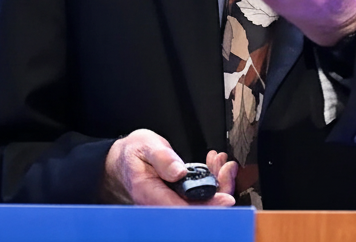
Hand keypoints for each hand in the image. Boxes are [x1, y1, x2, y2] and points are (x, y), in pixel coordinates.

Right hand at [101, 129, 236, 205]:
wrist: (127, 159)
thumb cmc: (134, 153)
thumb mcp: (145, 146)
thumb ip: (162, 158)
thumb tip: (179, 172)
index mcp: (149, 194)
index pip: (182, 209)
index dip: (207, 206)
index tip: (226, 198)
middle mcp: (161, 204)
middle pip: (197, 208)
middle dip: (219, 189)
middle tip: (228, 168)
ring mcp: (171, 202)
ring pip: (202, 202)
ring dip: (218, 182)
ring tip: (223, 162)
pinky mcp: (180, 197)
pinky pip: (200, 195)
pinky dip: (213, 179)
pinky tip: (215, 164)